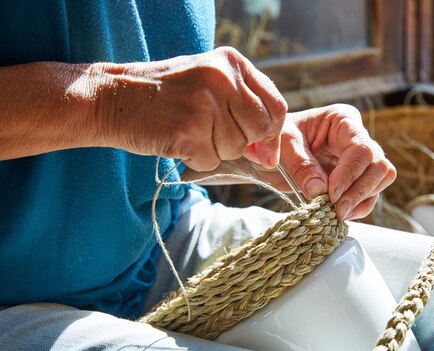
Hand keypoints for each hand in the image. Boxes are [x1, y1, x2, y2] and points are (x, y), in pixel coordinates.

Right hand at [95, 47, 286, 170]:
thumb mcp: (210, 84)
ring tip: (189, 131)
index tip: (265, 150)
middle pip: (259, 129)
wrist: (115, 97)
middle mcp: (222, 79)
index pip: (276, 105)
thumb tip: (271, 154)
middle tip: (212, 134)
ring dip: (215, 150)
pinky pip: (211, 162)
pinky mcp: (188, 131)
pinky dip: (196, 160)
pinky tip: (178, 141)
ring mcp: (205, 104)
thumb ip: (244, 108)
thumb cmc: (167, 95)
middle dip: (243, 142)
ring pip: (235, 148)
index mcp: (232, 63)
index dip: (273, 133)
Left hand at [248, 104, 396, 220]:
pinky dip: (358, 208)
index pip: (361, 149)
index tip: (331, 194)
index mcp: (343, 121)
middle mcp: (357, 137)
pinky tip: (338, 214)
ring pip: (380, 181)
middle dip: (360, 191)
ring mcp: (360, 159)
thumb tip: (320, 190)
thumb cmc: (276, 139)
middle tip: (337, 210)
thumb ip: (301, 166)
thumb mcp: (283, 146)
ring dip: (361, 201)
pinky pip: (369, 195)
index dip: (350, 174)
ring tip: (335, 213)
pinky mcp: (356, 178)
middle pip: (379, 165)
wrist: (269, 151)